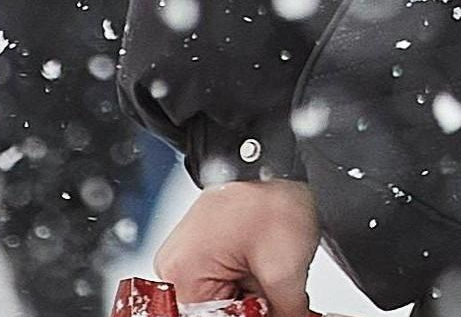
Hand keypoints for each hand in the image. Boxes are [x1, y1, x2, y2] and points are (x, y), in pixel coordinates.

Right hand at [153, 175, 320, 316]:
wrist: (274, 159)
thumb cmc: (270, 196)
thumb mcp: (284, 269)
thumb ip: (284, 313)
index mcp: (182, 274)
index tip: (269, 308)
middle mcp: (176, 268)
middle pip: (216, 312)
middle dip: (251, 307)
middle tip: (273, 286)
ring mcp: (189, 258)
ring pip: (224, 300)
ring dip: (251, 295)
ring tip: (268, 266)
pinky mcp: (204, 252)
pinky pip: (224, 282)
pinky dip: (248, 280)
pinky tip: (262, 264)